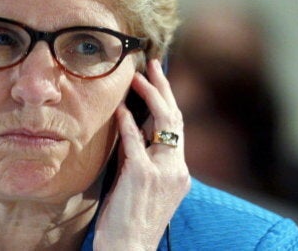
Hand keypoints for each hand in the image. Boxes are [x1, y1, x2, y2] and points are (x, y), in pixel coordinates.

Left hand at [93, 59, 190, 249]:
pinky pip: (135, 142)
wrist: (129, 250)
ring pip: (163, 124)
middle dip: (164, 89)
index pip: (177, 130)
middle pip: (175, 119)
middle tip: (153, 65)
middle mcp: (177, 170)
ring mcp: (163, 172)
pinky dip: (127, 123)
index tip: (158, 82)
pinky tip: (119, 108)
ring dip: (150, 96)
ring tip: (137, 76)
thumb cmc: (130, 223)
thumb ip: (142, 161)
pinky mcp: (143, 176)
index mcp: (179, 173)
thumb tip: (131, 132)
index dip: (168, 103)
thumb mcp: (143, 189)